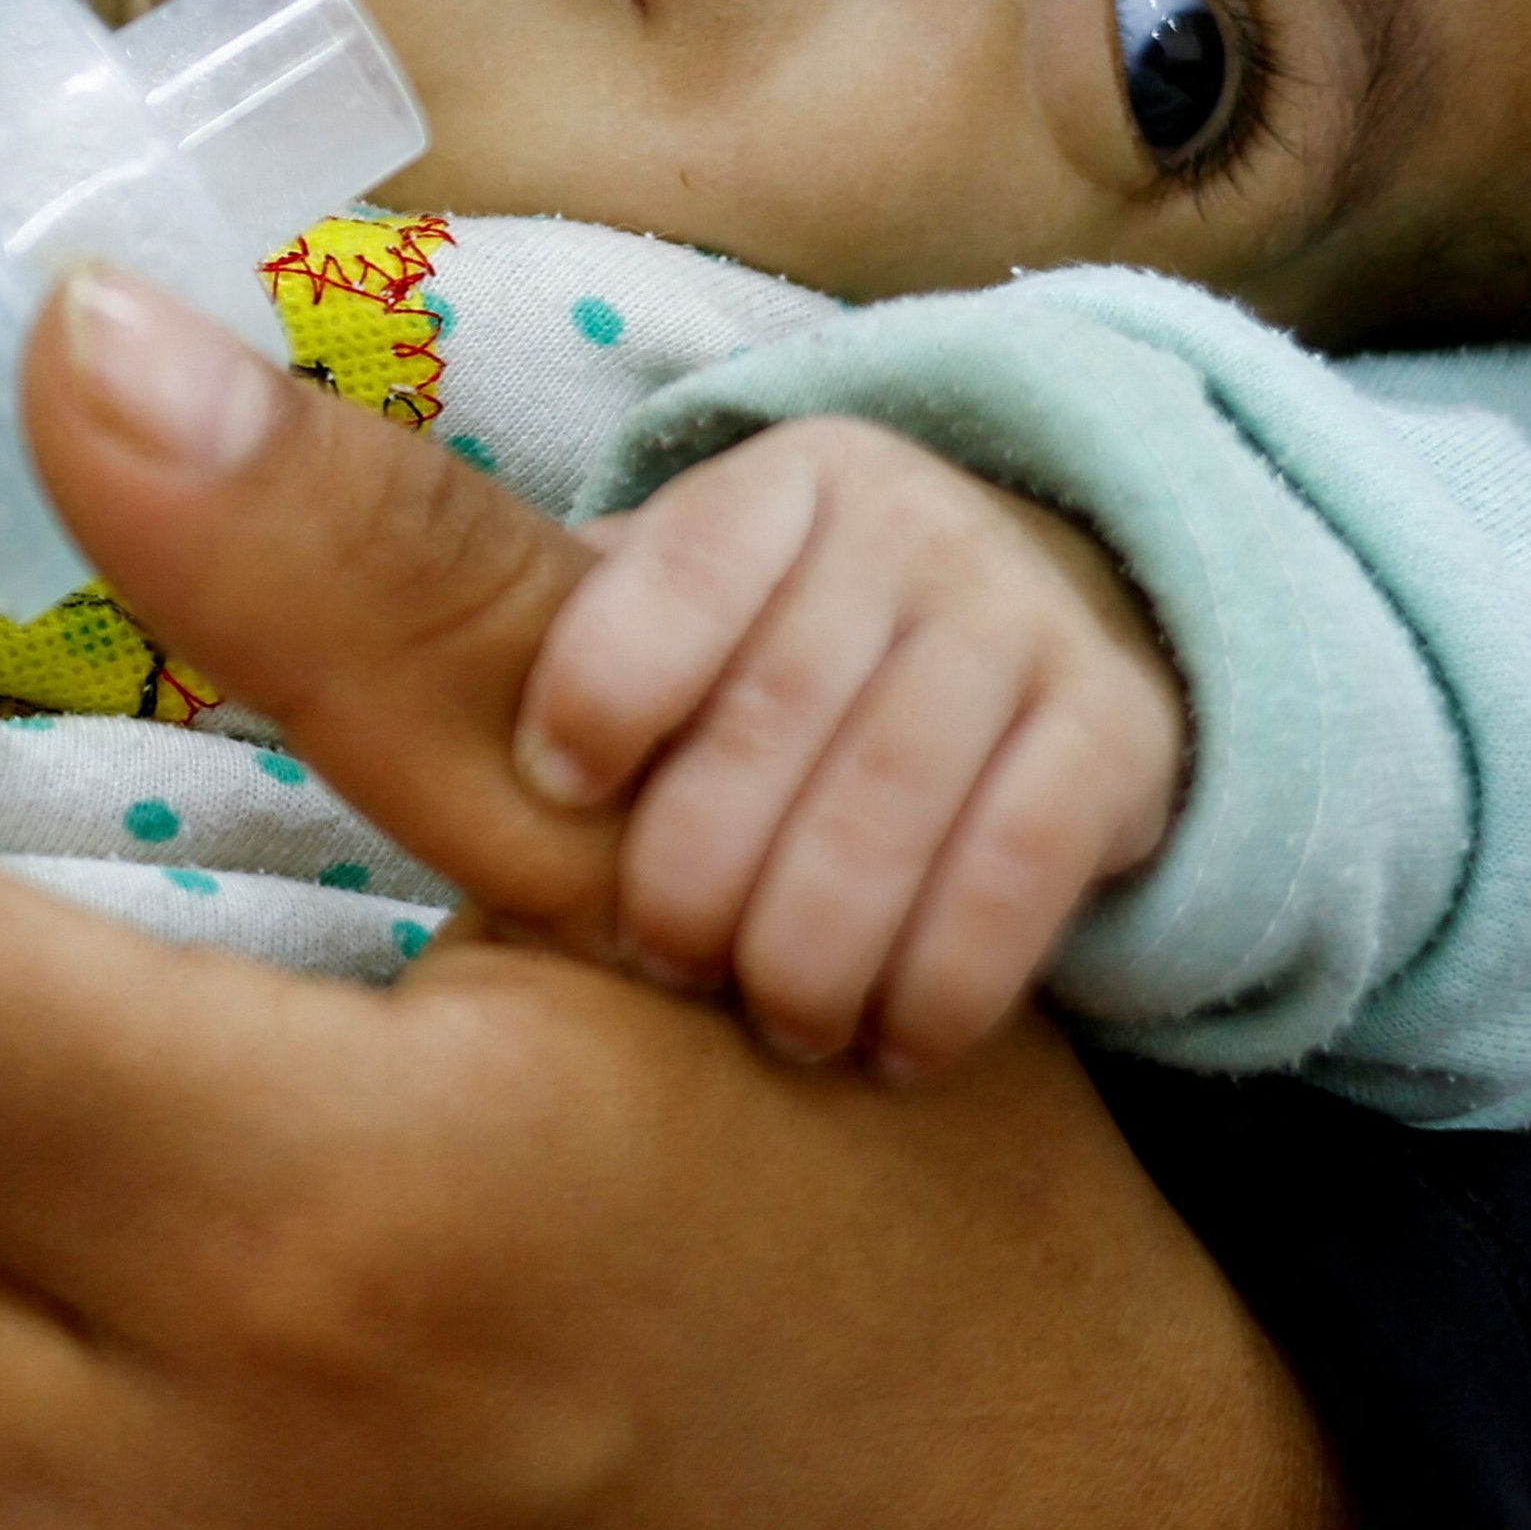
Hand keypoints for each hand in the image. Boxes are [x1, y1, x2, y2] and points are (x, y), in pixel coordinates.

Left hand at [513, 418, 1183, 1080]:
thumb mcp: (693, 608)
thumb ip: (577, 646)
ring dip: (813, 947)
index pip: (677, 571)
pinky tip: (892, 1048)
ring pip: (892, 804)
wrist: (1039, 624)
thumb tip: (410, 711)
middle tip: (662, 963)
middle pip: (776, 713)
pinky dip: (945, 980)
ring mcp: (1026, 618)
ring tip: (773, 1025)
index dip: (601, 687)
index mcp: (783, 480)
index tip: (551, 791)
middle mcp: (914, 525)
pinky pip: (1020, 869)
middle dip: (698, 868)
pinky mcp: (1120, 724)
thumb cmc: (794, 650)